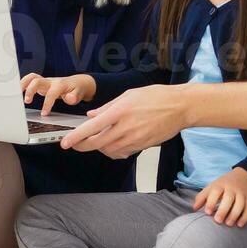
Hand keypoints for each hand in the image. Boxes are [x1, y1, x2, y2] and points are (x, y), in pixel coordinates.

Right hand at [21, 73, 94, 115]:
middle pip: (37, 81)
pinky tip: (17, 93)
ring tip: (15, 94)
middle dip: (30, 90)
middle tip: (26, 101)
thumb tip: (70, 98)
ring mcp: (45, 81)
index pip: (51, 93)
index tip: (44, 113)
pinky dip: (22, 85)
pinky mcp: (40, 83)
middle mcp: (50, 81)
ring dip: (22, 84)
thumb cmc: (76, 89)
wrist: (76, 83)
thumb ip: (74, 96)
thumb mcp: (79, 94)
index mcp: (60, 84)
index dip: (47, 103)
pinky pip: (29, 81)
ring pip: (31, 78)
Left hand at [60, 83, 187, 157]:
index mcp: (120, 111)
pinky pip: (122, 152)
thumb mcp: (129, 95)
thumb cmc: (157, 96)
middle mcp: (126, 127)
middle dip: (82, 146)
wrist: (181, 107)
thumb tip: (92, 115)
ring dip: (99, 147)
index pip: (92, 128)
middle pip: (97, 143)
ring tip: (96, 141)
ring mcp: (135, 139)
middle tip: (74, 145)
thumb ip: (108, 107)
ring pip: (108, 150)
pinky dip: (113, 150)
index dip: (76, 137)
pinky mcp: (142, 146)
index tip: (65, 143)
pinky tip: (113, 143)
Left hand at [192, 167, 246, 226]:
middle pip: (229, 198)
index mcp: (221, 185)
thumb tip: (194, 208)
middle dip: (223, 210)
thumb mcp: (212, 187)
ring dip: (235, 215)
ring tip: (228, 224)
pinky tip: (239, 225)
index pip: (216, 191)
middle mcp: (232, 188)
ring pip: (240, 204)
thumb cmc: (223, 186)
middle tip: (218, 221)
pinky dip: (245, 217)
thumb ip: (202, 197)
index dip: (211, 202)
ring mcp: (242, 193)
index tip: (207, 212)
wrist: (243, 177)